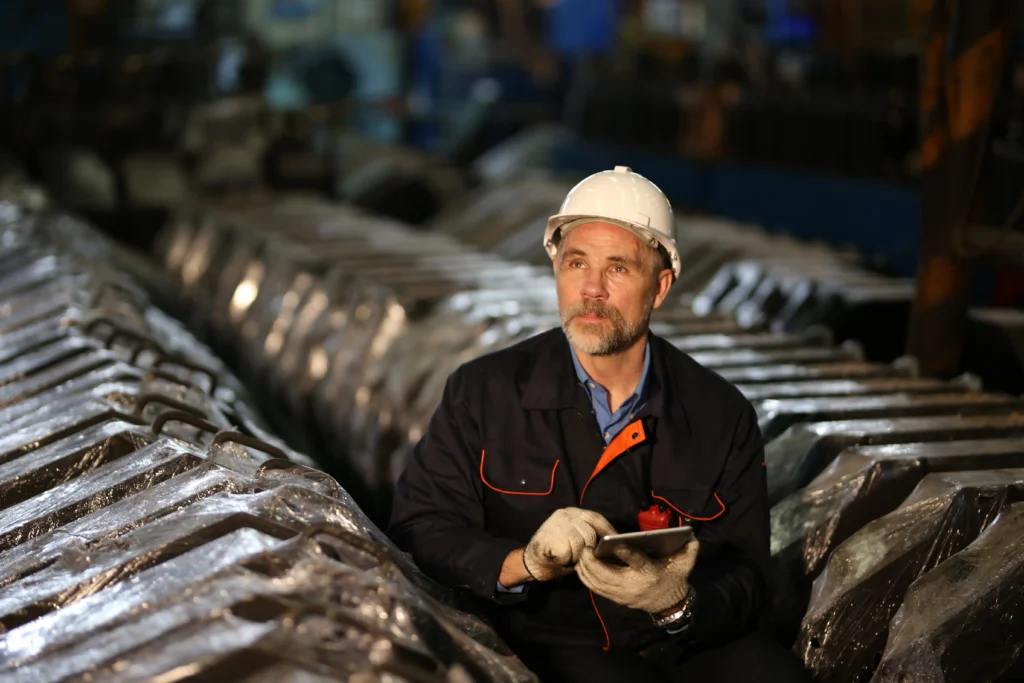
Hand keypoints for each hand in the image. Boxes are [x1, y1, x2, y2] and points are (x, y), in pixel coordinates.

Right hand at [523, 508, 616, 580]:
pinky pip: (567, 552)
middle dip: (590, 550)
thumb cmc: (559, 552)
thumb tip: (612, 542)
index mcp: (574, 512)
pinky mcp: (548, 535)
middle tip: (582, 558)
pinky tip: (559, 558)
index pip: (596, 518)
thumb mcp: (577, 540)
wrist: (532, 561)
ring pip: (580, 545)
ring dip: (576, 557)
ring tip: (569, 557)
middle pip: (589, 533)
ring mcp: (555, 523)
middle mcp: (565, 514)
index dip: (608, 531)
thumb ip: (590, 536)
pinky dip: (565, 560)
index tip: (616, 543)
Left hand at [576, 539, 698, 613]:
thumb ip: (689, 548)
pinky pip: (596, 589)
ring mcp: (622, 594)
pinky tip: (581, 566)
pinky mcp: (616, 598)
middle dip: (593, 562)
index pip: (638, 563)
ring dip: (586, 569)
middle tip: (586, 547)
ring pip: (598, 583)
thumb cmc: (675, 577)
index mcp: (650, 573)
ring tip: (580, 554)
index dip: (626, 553)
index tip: (615, 544)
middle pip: (608, 575)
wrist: (670, 604)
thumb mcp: (685, 563)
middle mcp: (633, 585)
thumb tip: (689, 533)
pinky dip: (586, 578)